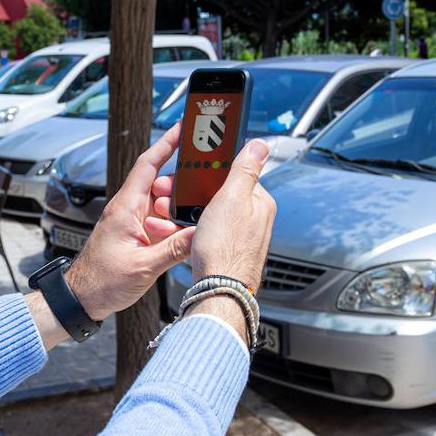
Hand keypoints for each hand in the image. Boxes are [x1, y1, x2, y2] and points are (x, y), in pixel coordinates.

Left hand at [64, 123, 192, 320]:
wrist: (81, 299)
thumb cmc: (100, 282)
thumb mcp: (143, 267)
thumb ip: (173, 249)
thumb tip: (200, 235)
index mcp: (125, 208)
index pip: (148, 165)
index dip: (166, 144)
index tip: (183, 129)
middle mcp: (128, 210)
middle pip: (161, 185)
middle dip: (180, 190)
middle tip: (196, 199)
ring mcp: (132, 222)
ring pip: (163, 205)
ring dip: (176, 214)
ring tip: (183, 229)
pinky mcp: (136, 235)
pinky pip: (160, 223)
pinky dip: (172, 227)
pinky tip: (180, 238)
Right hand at [185, 139, 275, 335]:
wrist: (218, 291)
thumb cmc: (225, 249)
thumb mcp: (232, 198)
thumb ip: (246, 169)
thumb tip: (260, 144)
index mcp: (260, 203)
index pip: (237, 174)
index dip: (211, 172)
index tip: (193, 173)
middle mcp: (255, 220)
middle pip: (222, 194)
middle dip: (197, 195)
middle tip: (177, 198)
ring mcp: (242, 237)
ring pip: (212, 215)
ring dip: (191, 214)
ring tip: (175, 219)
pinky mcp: (229, 251)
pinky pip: (209, 234)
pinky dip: (194, 231)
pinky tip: (186, 236)